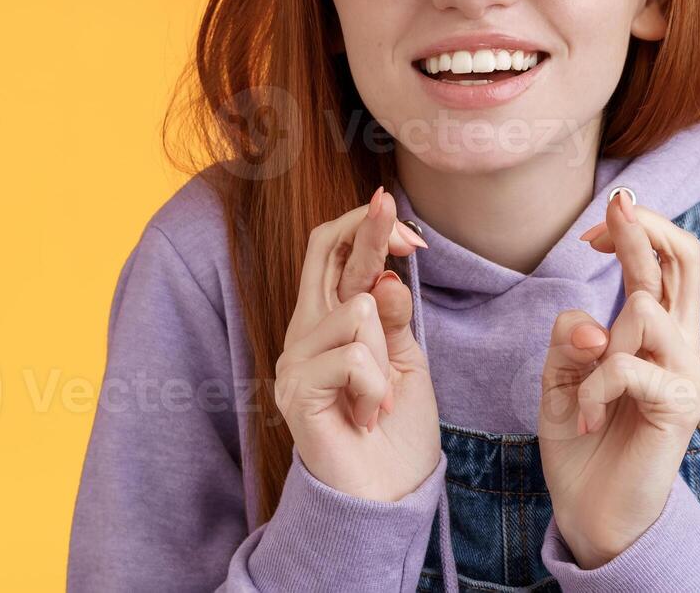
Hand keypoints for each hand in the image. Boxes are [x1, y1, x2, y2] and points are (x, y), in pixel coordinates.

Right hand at [272, 187, 440, 502]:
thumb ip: (392, 319)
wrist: (385, 497)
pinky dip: (376, 388)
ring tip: (377, 402)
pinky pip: (353, 357)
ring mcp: (294, 360)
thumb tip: (386, 275)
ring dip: (385, 360)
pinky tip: (366, 417)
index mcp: (330, 322)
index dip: (365, 229)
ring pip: (358, 312)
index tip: (406, 225)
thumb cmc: (395, 432)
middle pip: (326, 254)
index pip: (334, 254)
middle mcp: (304, 333)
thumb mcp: (405, 363)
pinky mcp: (295, 391)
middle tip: (390, 201)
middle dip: (366, 228)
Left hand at [539, 188, 699, 568]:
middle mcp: (681, 344)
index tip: (592, 230)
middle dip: (644, 226)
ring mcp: (686, 373)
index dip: (636, 229)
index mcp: (657, 331)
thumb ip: (572, 339)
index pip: (666, 259)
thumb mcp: (562, 377)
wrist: (594, 512)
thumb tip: (592, 323)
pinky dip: (590, 389)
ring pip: (644, 310)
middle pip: (685, 258)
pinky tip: (584, 420)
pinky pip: (625, 366)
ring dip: (595, 347)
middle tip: (614, 207)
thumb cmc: (582, 441)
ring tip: (582, 394)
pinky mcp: (680, 405)